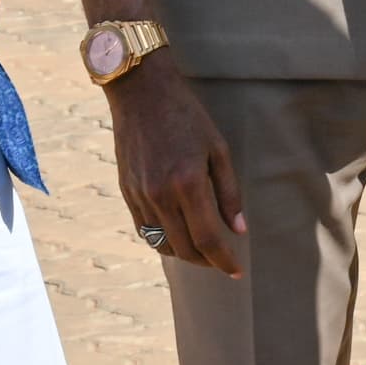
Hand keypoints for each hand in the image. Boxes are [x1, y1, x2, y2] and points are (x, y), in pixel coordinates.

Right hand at [109, 54, 244, 274]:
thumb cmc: (187, 116)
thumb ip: (229, 193)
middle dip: (207, 261)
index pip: (208, 240)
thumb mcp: (218, 149)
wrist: (141, 92)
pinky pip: (144, 230)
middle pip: (185, 249)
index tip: (236, 272)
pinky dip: (162, 240)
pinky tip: (177, 235)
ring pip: (163, 244)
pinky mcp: (127, 192)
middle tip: (222, 261)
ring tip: (202, 250)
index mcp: (188, 184)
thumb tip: (238, 230)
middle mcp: (161, 196)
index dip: (224, 261)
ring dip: (184, 253)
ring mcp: (140, 196)